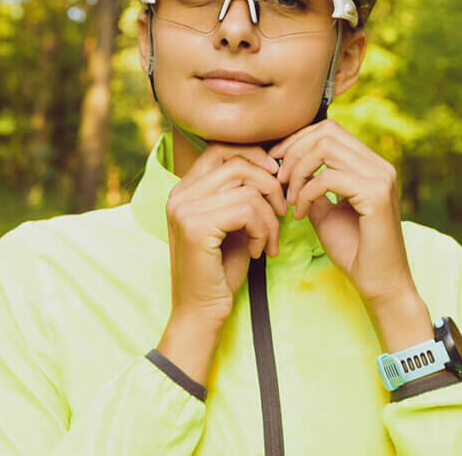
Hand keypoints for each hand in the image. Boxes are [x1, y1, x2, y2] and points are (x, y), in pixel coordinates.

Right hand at [164, 143, 287, 328]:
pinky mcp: (195, 227)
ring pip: (248, 189)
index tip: (276, 178)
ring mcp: (184, 209)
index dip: (254, 156)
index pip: (221, 149)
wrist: (201, 313)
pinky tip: (258, 252)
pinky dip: (262, 231)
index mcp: (184, 189)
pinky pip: (247, 210)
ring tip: (269, 241)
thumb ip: (243, 193)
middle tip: (281, 214)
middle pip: (238, 164)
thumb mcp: (233, 223)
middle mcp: (179, 194)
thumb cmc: (220, 270)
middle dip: (270, 186)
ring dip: (270, 216)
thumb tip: (274, 165)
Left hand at [269, 119, 415, 308]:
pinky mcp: (377, 194)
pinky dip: (306, 193)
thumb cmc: (354, 251)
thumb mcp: (325, 212)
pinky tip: (300, 215)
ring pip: (326, 148)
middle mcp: (380, 165)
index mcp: (371, 165)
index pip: (330, 130)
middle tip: (278, 181)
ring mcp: (381, 177)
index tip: (276, 161)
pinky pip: (328, 178)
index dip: (298, 139)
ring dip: (298, 171)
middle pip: (327, 132)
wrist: (379, 284)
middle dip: (294, 151)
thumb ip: (312, 186)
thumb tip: (290, 167)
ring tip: (290, 199)